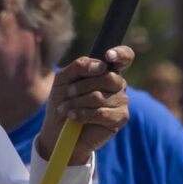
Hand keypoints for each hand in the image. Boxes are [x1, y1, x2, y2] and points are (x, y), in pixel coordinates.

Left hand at [37, 46, 133, 165]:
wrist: (58, 129)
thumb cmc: (62, 100)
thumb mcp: (64, 78)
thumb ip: (79, 66)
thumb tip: (101, 66)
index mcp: (106, 70)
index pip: (124, 56)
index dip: (120, 53)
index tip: (108, 56)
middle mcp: (118, 84)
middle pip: (108, 77)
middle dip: (82, 86)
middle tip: (68, 93)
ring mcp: (121, 101)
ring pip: (101, 96)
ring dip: (78, 103)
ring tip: (65, 109)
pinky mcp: (120, 118)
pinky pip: (103, 113)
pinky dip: (83, 114)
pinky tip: (73, 117)